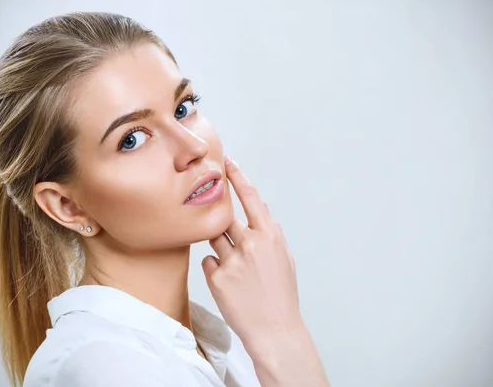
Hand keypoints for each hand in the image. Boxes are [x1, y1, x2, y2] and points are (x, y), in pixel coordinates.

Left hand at [202, 157, 301, 348]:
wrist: (275, 330)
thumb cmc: (281, 294)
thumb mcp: (284, 258)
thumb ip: (270, 232)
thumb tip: (260, 208)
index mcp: (270, 235)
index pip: (250, 196)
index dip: (237, 176)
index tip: (227, 162)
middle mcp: (250, 243)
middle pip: (225, 216)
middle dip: (224, 222)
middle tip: (230, 235)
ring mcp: (232, 260)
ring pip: (214, 238)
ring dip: (221, 248)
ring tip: (238, 271)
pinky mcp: (216, 278)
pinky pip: (207, 261)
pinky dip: (215, 269)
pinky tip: (230, 285)